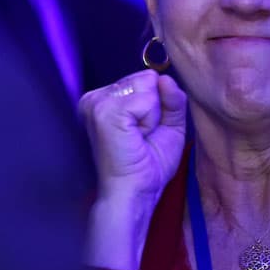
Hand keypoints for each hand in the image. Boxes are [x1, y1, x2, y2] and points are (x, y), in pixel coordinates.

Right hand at [78, 70, 186, 269]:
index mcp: (106, 98)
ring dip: (152, 115)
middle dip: (154, 108)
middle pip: (147, 78)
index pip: (145, 78)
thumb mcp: (169, 125)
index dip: (155, 105)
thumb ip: (172, 99)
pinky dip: (150, 120)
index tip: (143, 132)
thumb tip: (165, 77)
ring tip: (138, 138)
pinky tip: (136, 137)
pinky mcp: (105, 110)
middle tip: (141, 137)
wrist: (133, 193)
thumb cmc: (148, 166)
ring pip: (147, 86)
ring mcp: (98, 101)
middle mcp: (96, 96)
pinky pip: (146, 99)